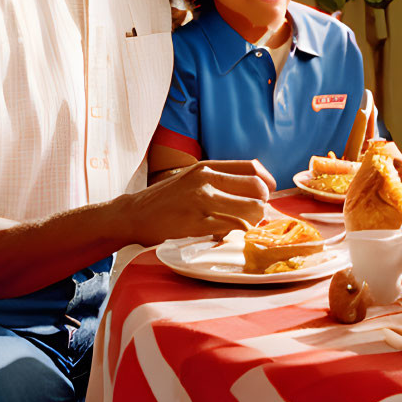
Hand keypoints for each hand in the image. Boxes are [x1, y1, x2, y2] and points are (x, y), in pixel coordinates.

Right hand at [121, 159, 275, 243]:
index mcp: (206, 167)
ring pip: (250, 210)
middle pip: (257, 189)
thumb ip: (220, 179)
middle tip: (252, 214)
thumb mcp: (192, 178)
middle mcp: (205, 180)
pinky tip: (224, 234)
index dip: (267, 182)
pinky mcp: (197, 224)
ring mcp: (201, 201)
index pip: (252, 168)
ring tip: (240, 225)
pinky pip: (233, 228)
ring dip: (251, 221)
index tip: (267, 193)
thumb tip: (257, 188)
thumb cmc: (167, 199)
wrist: (133, 215)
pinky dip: (235, 233)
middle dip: (261, 204)